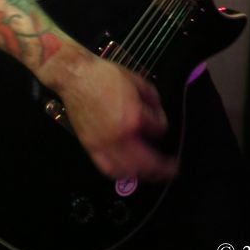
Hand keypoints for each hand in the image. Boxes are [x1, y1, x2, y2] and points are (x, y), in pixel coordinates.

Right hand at [48, 48, 177, 182]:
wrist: (76, 77)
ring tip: (153, 174)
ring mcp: (104, 145)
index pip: (158, 129)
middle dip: (162, 168)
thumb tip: (158, 112)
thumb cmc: (104, 75)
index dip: (161, 124)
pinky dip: (121, 173)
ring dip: (143, 174)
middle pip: (147, 162)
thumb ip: (152, 98)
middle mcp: (120, 137)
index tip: (159, 120)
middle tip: (173, 170)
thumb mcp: (136, 80)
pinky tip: (128, 172)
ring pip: (128, 171)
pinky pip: (108, 168)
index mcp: (134, 117)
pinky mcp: (91, 146)